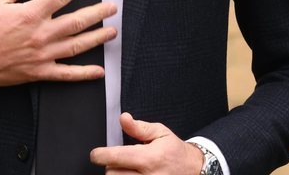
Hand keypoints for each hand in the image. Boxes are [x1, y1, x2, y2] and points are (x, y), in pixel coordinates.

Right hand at [0, 0, 116, 89]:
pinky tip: (99, 71)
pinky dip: (84, 74)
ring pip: (77, 45)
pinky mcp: (38, 72)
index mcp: (30, 14)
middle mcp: (40, 34)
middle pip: (77, 21)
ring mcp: (41, 54)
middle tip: (112, 7)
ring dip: (98, 38)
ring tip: (112, 32)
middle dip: (98, 13)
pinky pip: (65, 73)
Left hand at [90, 113, 205, 174]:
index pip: (116, 158)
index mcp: (150, 158)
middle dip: (111, 165)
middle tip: (120, 160)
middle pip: (112, 174)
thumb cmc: (174, 151)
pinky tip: (130, 174)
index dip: (100, 155)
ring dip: (117, 174)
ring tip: (127, 169)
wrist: (192, 169)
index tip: (96, 154)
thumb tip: (123, 118)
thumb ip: (139, 128)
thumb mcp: (160, 133)